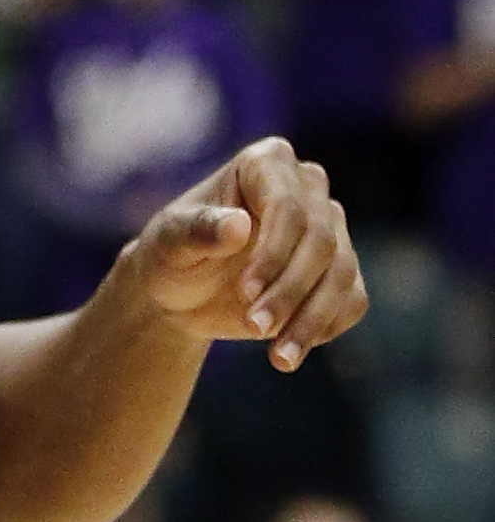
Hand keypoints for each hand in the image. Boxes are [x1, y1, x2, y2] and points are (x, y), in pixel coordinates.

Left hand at [129, 136, 363, 371]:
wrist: (183, 292)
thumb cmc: (171, 254)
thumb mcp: (169, 242)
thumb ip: (198, 230)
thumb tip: (239, 225)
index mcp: (266, 163)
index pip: (289, 206)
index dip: (274, 252)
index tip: (245, 291)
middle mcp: (307, 189)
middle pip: (322, 242)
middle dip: (290, 291)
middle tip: (254, 326)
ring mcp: (329, 229)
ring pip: (342, 275)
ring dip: (311, 320)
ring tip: (279, 358)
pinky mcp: (340, 271)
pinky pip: (351, 301)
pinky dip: (324, 328)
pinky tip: (290, 350)